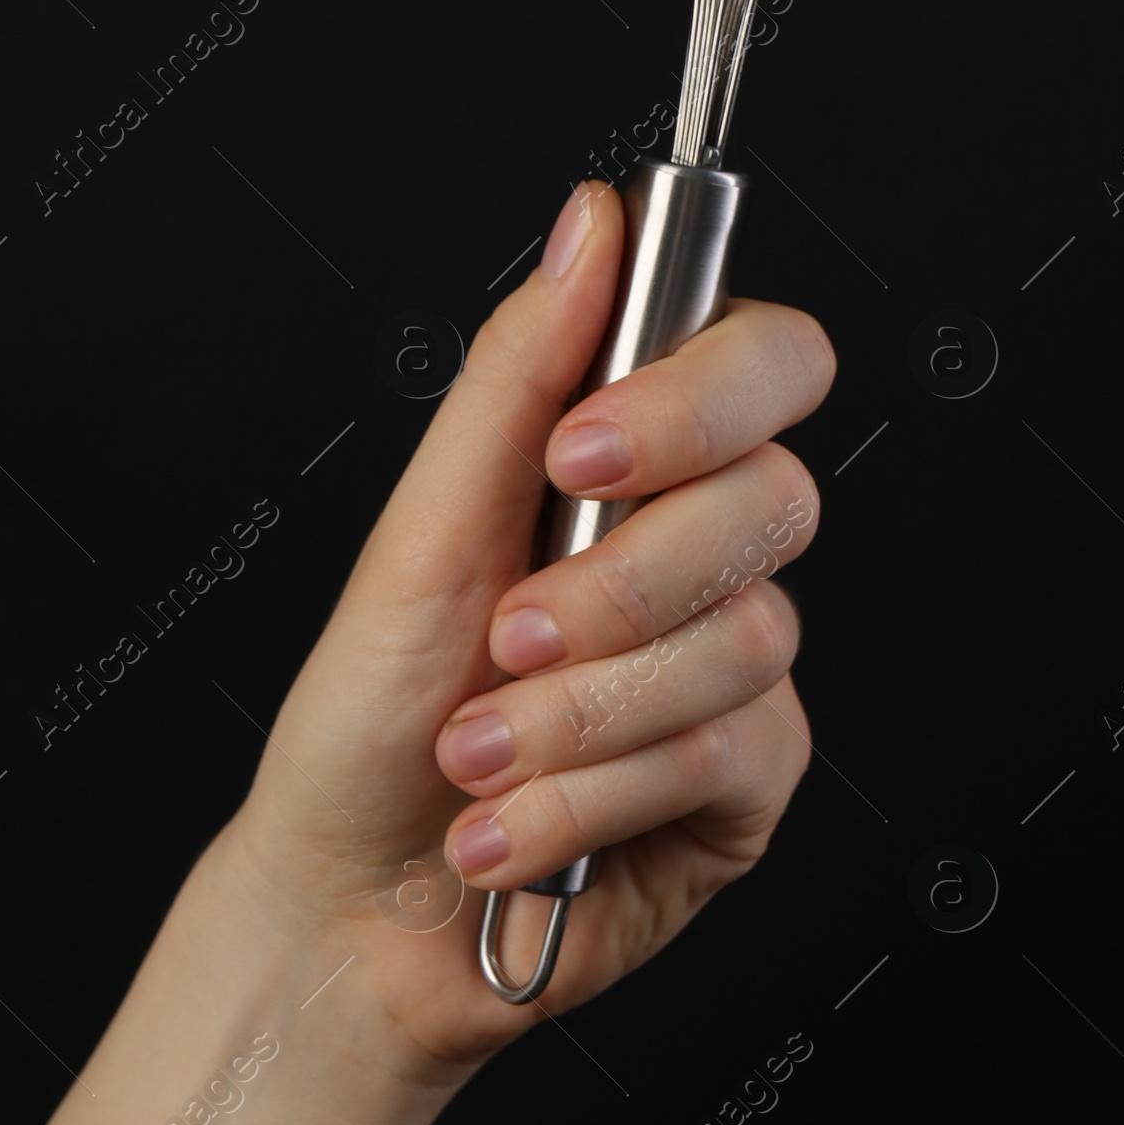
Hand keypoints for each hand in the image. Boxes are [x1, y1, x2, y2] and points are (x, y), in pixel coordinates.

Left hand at [221, 177, 833, 1078]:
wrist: (347, 905)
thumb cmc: (370, 715)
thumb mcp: (421, 530)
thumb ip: (519, 370)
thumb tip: (592, 219)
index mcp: (635, 463)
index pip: (764, 361)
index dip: (703, 393)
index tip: (583, 451)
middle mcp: (698, 551)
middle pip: (777, 495)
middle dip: (623, 580)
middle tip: (507, 632)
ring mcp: (733, 669)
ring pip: (746, 639)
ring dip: (577, 713)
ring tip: (476, 756)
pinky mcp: (746, 783)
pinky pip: (725, 753)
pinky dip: (590, 796)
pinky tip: (512, 827)